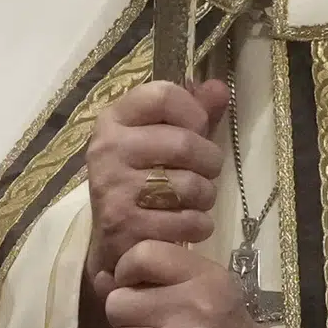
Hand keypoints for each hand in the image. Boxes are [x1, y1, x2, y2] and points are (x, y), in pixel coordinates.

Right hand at [82, 78, 230, 282]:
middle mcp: (107, 149)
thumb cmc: (144, 180)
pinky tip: (187, 224)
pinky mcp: (125, 226)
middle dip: (210, 162)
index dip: (193, 112)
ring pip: (191, 185)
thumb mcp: (163, 140)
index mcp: (114, 120)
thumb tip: (219, 87)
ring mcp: (113, 188)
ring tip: (194, 200)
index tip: (197, 130)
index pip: (163, 95)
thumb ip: (192, 113)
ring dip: (206, 197)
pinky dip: (199, 226)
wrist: (113, 241)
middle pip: (185, 143)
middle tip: (205, 173)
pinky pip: (188, 221)